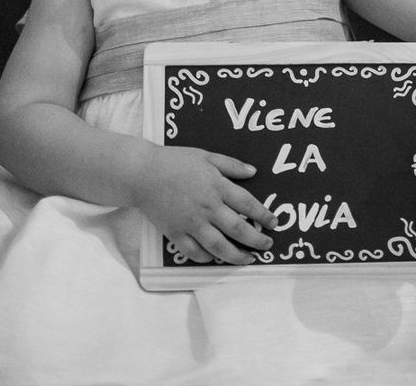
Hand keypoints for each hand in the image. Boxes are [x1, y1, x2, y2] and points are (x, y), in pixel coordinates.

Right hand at [132, 145, 277, 264]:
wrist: (142, 174)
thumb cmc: (175, 161)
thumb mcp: (207, 156)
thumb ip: (231, 165)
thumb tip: (254, 172)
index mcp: (218, 187)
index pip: (248, 205)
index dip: (264, 215)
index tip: (274, 223)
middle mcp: (207, 208)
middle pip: (238, 229)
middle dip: (257, 240)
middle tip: (267, 246)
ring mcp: (191, 223)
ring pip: (218, 246)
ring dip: (236, 255)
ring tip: (247, 259)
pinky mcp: (175, 233)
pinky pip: (193, 252)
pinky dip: (206, 257)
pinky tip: (215, 258)